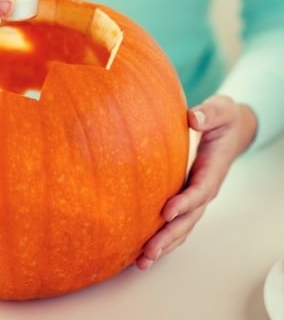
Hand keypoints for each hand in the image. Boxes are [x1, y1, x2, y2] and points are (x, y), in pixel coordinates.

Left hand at [135, 94, 256, 269]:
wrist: (230, 128)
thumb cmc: (222, 118)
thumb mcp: (220, 110)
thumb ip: (209, 113)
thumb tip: (194, 118)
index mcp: (212, 169)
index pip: (199, 190)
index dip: (185, 202)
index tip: (167, 212)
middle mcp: (204, 187)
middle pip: (189, 218)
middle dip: (169, 236)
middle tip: (148, 252)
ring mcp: (196, 195)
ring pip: (182, 226)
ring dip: (164, 244)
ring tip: (142, 262)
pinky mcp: (186, 197)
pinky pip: (177, 221)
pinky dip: (163, 237)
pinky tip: (143, 249)